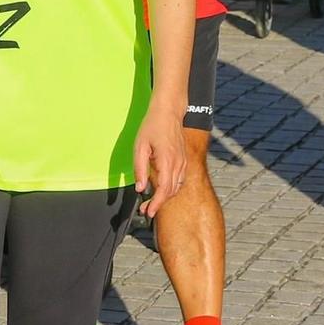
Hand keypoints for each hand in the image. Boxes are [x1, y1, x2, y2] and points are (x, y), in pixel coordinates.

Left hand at [133, 100, 186, 217]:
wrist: (169, 111)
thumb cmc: (152, 126)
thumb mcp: (140, 147)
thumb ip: (140, 169)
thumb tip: (139, 188)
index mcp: (166, 161)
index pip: (164, 189)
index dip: (156, 204)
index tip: (148, 212)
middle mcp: (178, 164)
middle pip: (171, 192)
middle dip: (158, 204)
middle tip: (145, 210)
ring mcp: (183, 162)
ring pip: (176, 187)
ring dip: (165, 197)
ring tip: (151, 201)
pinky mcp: (184, 160)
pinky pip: (179, 180)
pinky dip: (171, 188)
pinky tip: (161, 188)